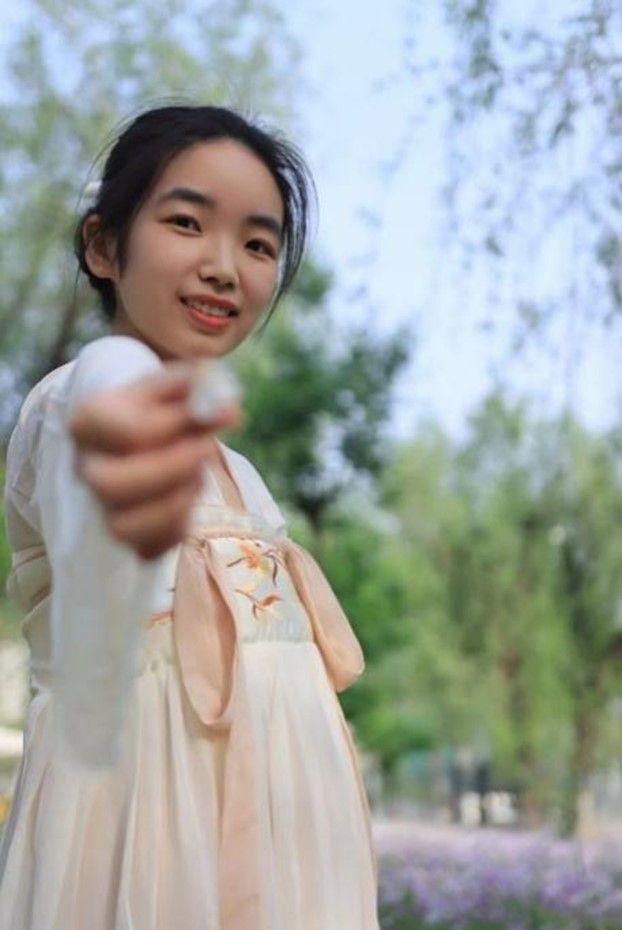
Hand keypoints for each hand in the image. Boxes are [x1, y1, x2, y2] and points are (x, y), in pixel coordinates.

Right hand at [68, 364, 240, 559]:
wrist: (145, 426)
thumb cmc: (161, 404)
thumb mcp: (177, 387)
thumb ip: (200, 392)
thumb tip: (226, 411)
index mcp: (89, 421)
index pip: (125, 432)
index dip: (176, 427)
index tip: (216, 414)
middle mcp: (86, 466)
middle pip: (110, 485)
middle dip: (171, 471)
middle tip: (205, 451)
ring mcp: (102, 505)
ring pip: (122, 527)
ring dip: (174, 504)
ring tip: (197, 478)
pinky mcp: (126, 533)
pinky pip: (146, 549)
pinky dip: (176, 530)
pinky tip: (189, 500)